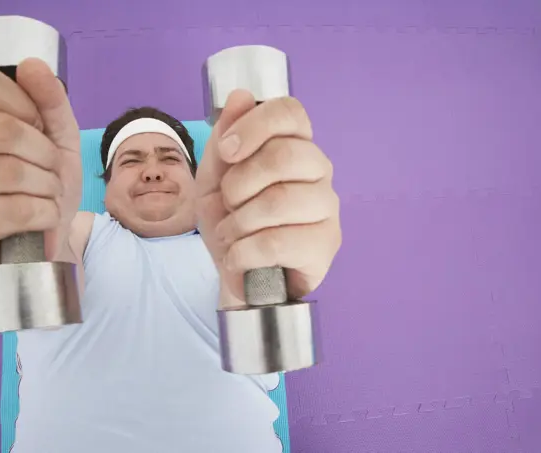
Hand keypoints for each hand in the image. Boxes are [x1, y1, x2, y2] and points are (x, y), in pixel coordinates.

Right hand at [0, 58, 81, 267]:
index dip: (23, 103)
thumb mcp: (58, 137)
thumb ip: (50, 100)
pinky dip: (44, 214)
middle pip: (1, 130)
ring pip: (8, 172)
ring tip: (48, 195)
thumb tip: (31, 65)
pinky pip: (12, 210)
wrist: (47, 239)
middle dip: (45, 154)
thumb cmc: (45, 182)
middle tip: (52, 171)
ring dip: (47, 187)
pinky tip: (43, 218)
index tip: (39, 128)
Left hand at [196, 90, 341, 307]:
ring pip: (280, 201)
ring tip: (231, 234)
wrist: (237, 272)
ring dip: (239, 222)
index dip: (254, 126)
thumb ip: (224, 138)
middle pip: (285, 155)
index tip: (227, 152)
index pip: (289, 112)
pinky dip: (245, 252)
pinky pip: (279, 242)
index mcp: (293, 144)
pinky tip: (240, 256)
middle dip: (239, 183)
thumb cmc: (230, 219)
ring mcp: (327, 207)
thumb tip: (240, 96)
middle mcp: (318, 169)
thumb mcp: (213, 178)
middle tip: (228, 202)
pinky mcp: (326, 244)